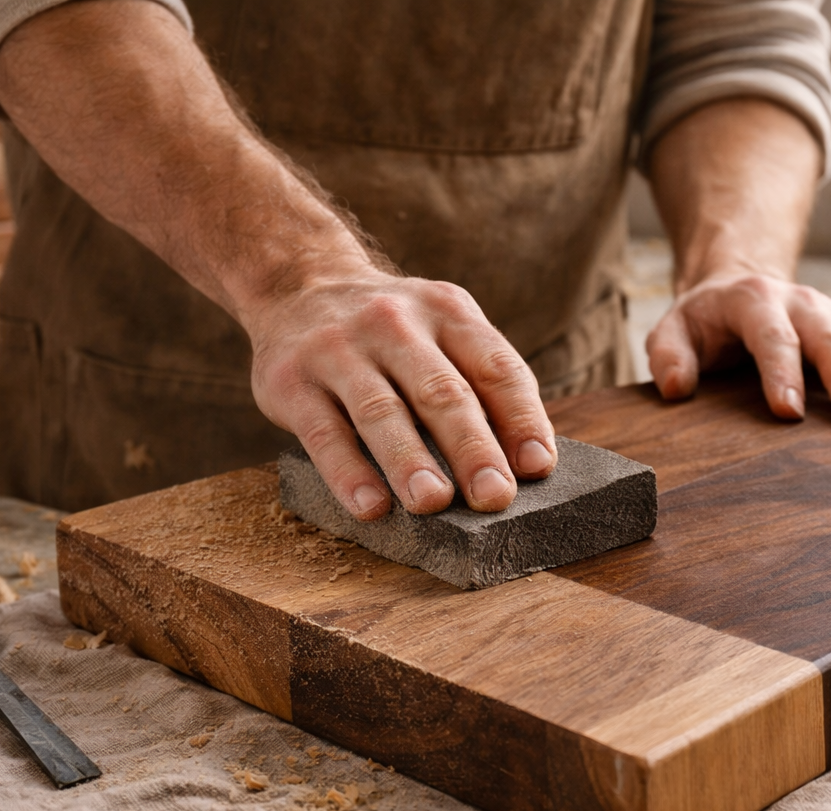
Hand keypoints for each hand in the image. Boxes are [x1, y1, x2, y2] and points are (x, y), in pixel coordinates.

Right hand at [245, 268, 557, 520]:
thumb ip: (481, 386)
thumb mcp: (442, 333)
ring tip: (432, 503)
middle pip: (441, 391)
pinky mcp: (292, 381)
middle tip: (494, 496)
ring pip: (381, 411)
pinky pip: (324, 432)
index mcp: (448, 313)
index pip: (495, 367)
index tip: (538, 467)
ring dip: (409, 461)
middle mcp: (395, 323)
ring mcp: (340, 350)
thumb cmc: (392, 335)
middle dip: (471, 447)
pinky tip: (371, 507)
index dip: (521, 418)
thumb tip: (525, 466)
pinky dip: (348, 472)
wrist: (297, 284)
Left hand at [646, 272, 830, 420]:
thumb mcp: (672, 329)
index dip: (781, 374)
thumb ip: (668, 354)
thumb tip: (674, 387)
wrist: (738, 284)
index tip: (789, 412)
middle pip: (829, 340)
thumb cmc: (704, 321)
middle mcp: (802, 304)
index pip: (771, 339)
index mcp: (755, 302)